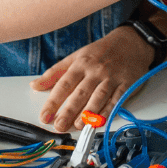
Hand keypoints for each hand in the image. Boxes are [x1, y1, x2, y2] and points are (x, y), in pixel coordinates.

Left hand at [30, 27, 152, 130]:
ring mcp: (112, 77)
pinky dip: (109, 111)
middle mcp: (95, 70)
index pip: (64, 84)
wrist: (131, 41)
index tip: (45, 116)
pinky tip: (101, 121)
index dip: (53, 101)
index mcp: (81, 63)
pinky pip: (116, 99)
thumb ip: (55, 73)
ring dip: (88, 113)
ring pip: (98, 96)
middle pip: (80, 93)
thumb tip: (35, 85)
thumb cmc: (101, 52)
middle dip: (68, 111)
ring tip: (77, 126)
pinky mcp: (127, 83)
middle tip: (59, 126)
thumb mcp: (76, 57)